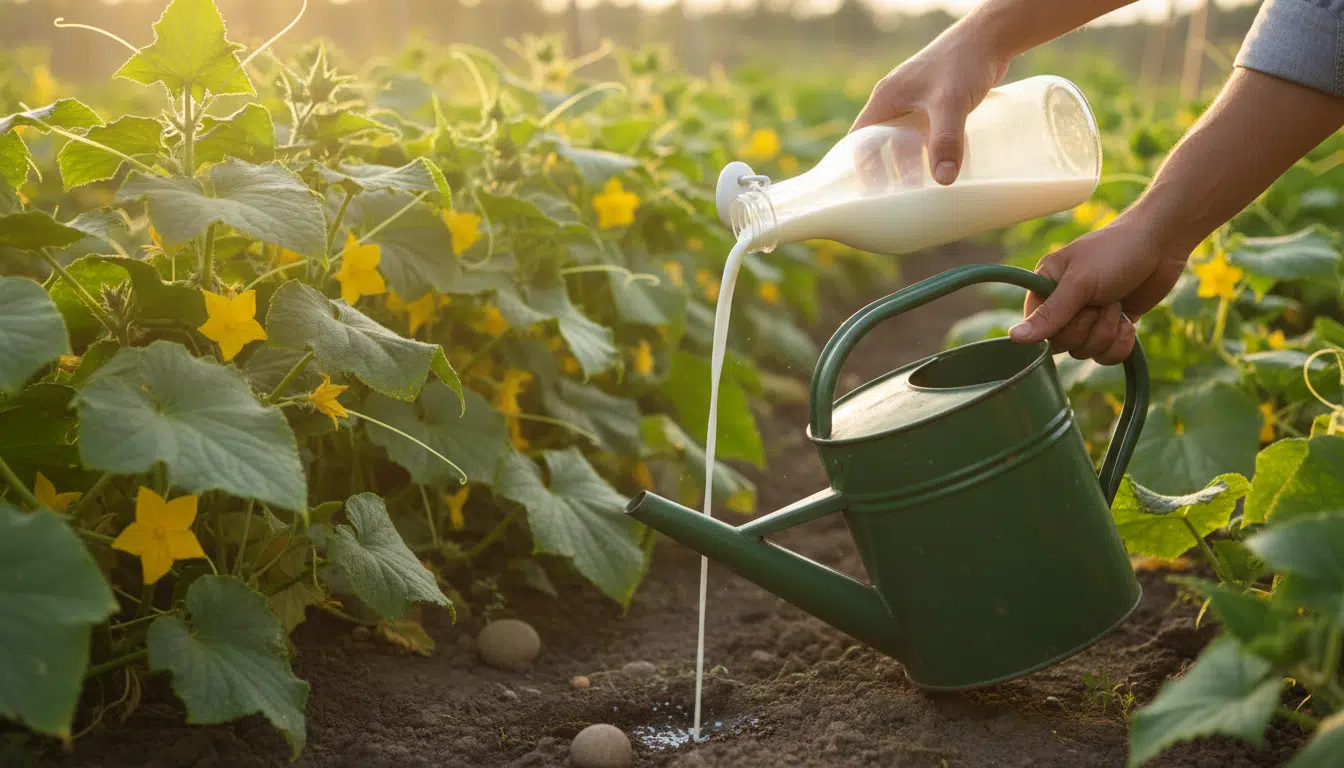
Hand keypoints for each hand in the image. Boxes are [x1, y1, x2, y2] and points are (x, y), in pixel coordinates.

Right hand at [851, 27, 1009, 184]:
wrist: (990, 37)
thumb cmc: (962, 63)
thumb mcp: (951, 104)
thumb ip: (946, 141)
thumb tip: (944, 180)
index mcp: (886, 99)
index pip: (859, 138)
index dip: (860, 166)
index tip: (869, 191)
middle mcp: (896, 99)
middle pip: (881, 142)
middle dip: (888, 169)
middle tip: (897, 196)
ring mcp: (917, 99)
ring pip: (905, 138)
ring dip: (911, 161)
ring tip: (921, 187)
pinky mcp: (937, 101)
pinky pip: (925, 131)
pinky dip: (930, 149)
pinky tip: (944, 164)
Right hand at [1010, 211, 1190, 364]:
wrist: (1162, 244)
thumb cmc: (1115, 253)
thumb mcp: (1079, 283)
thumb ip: (1049, 315)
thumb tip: (1014, 338)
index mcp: (1045, 288)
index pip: (1036, 329)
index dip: (1057, 329)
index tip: (1076, 310)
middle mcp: (1062, 305)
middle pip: (1062, 345)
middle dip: (1088, 328)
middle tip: (1103, 301)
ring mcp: (1088, 318)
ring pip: (1084, 352)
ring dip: (1107, 333)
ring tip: (1117, 305)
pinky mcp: (1111, 327)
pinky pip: (1105, 356)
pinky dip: (1120, 344)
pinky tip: (1129, 323)